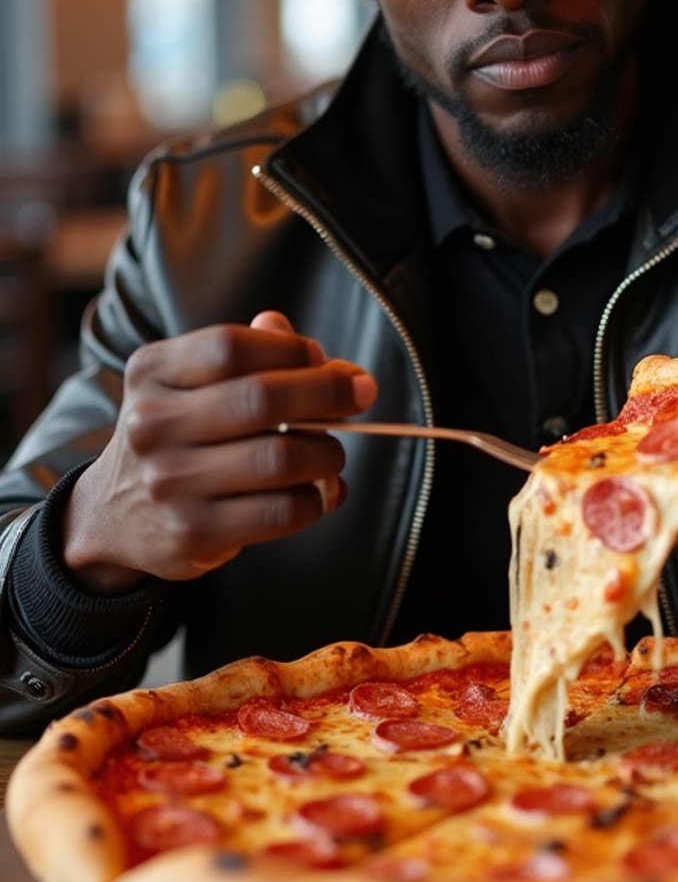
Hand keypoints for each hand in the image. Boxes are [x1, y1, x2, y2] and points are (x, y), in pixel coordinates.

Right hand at [63, 311, 377, 591]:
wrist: (113, 513)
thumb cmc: (177, 436)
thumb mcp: (192, 383)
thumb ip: (253, 357)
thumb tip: (323, 357)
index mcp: (153, 372)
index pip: (231, 347)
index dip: (291, 350)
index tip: (326, 361)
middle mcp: (153, 425)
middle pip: (262, 398)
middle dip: (328, 393)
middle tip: (360, 396)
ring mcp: (170, 483)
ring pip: (280, 459)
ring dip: (327, 453)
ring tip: (330, 453)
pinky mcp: (193, 534)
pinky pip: (282, 511)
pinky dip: (316, 499)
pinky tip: (317, 493)